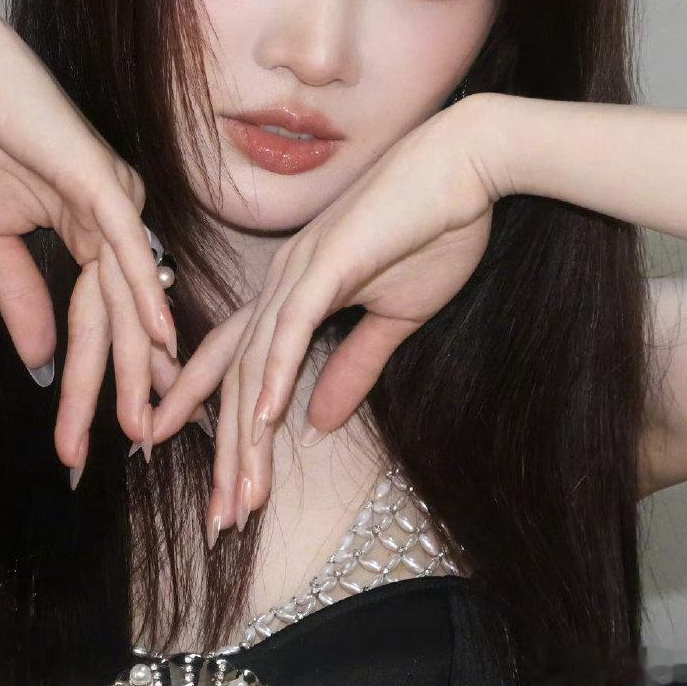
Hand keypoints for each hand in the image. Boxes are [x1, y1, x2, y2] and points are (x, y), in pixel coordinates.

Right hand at [0, 0, 178, 475]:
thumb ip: (22, 298)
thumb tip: (42, 362)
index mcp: (95, 232)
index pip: (100, 319)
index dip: (99, 376)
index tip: (102, 431)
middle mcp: (119, 220)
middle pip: (121, 320)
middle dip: (124, 387)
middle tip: (136, 447)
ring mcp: (116, 200)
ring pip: (127, 297)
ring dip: (133, 362)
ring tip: (143, 421)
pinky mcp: (102, 182)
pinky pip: (127, 247)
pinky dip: (141, 292)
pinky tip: (156, 338)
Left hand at [151, 97, 505, 533]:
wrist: (468, 165)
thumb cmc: (434, 229)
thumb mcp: (395, 317)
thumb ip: (355, 366)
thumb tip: (319, 421)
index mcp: (293, 294)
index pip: (243, 368)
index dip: (221, 425)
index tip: (218, 486)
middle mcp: (282, 282)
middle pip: (238, 378)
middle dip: (226, 454)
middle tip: (220, 519)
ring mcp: (300, 269)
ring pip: (257, 363)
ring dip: (247, 435)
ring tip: (241, 495)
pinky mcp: (328, 260)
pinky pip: (292, 325)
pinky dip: (276, 373)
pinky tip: (265, 419)